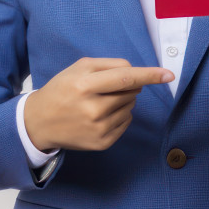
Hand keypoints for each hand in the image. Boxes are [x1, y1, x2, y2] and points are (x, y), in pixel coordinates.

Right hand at [23, 57, 172, 151]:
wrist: (38, 123)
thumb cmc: (62, 90)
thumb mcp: (79, 68)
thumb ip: (110, 65)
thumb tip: (137, 75)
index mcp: (85, 86)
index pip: (125, 78)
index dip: (149, 75)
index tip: (169, 75)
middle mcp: (93, 109)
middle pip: (130, 92)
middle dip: (126, 87)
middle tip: (104, 88)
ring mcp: (98, 129)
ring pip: (130, 107)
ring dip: (123, 101)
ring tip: (99, 102)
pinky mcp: (102, 143)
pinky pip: (126, 122)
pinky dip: (120, 116)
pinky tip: (100, 116)